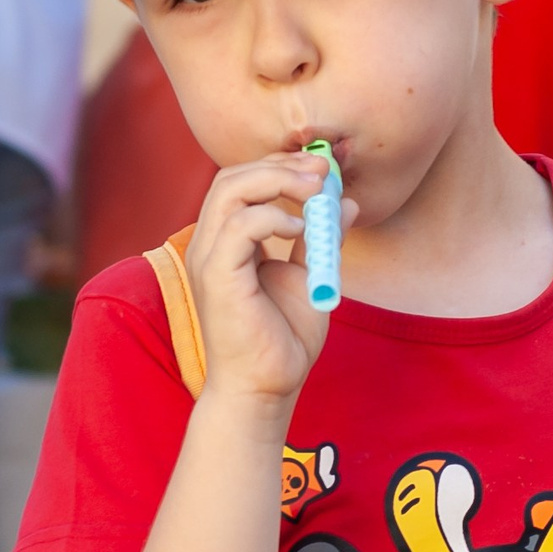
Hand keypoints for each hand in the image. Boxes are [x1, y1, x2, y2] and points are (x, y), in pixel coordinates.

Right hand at [185, 152, 354, 407]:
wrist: (267, 387)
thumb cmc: (282, 339)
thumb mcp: (310, 276)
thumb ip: (321, 238)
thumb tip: (344, 201)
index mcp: (226, 242)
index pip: (240, 183)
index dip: (280, 166)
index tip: (321, 168)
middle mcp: (209, 245)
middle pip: (230, 177)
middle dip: (279, 164)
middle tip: (321, 169)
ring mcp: (208, 259)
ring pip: (229, 191)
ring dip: (277, 180)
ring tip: (313, 190)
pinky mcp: (217, 277)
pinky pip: (239, 226)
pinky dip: (272, 217)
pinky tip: (299, 231)